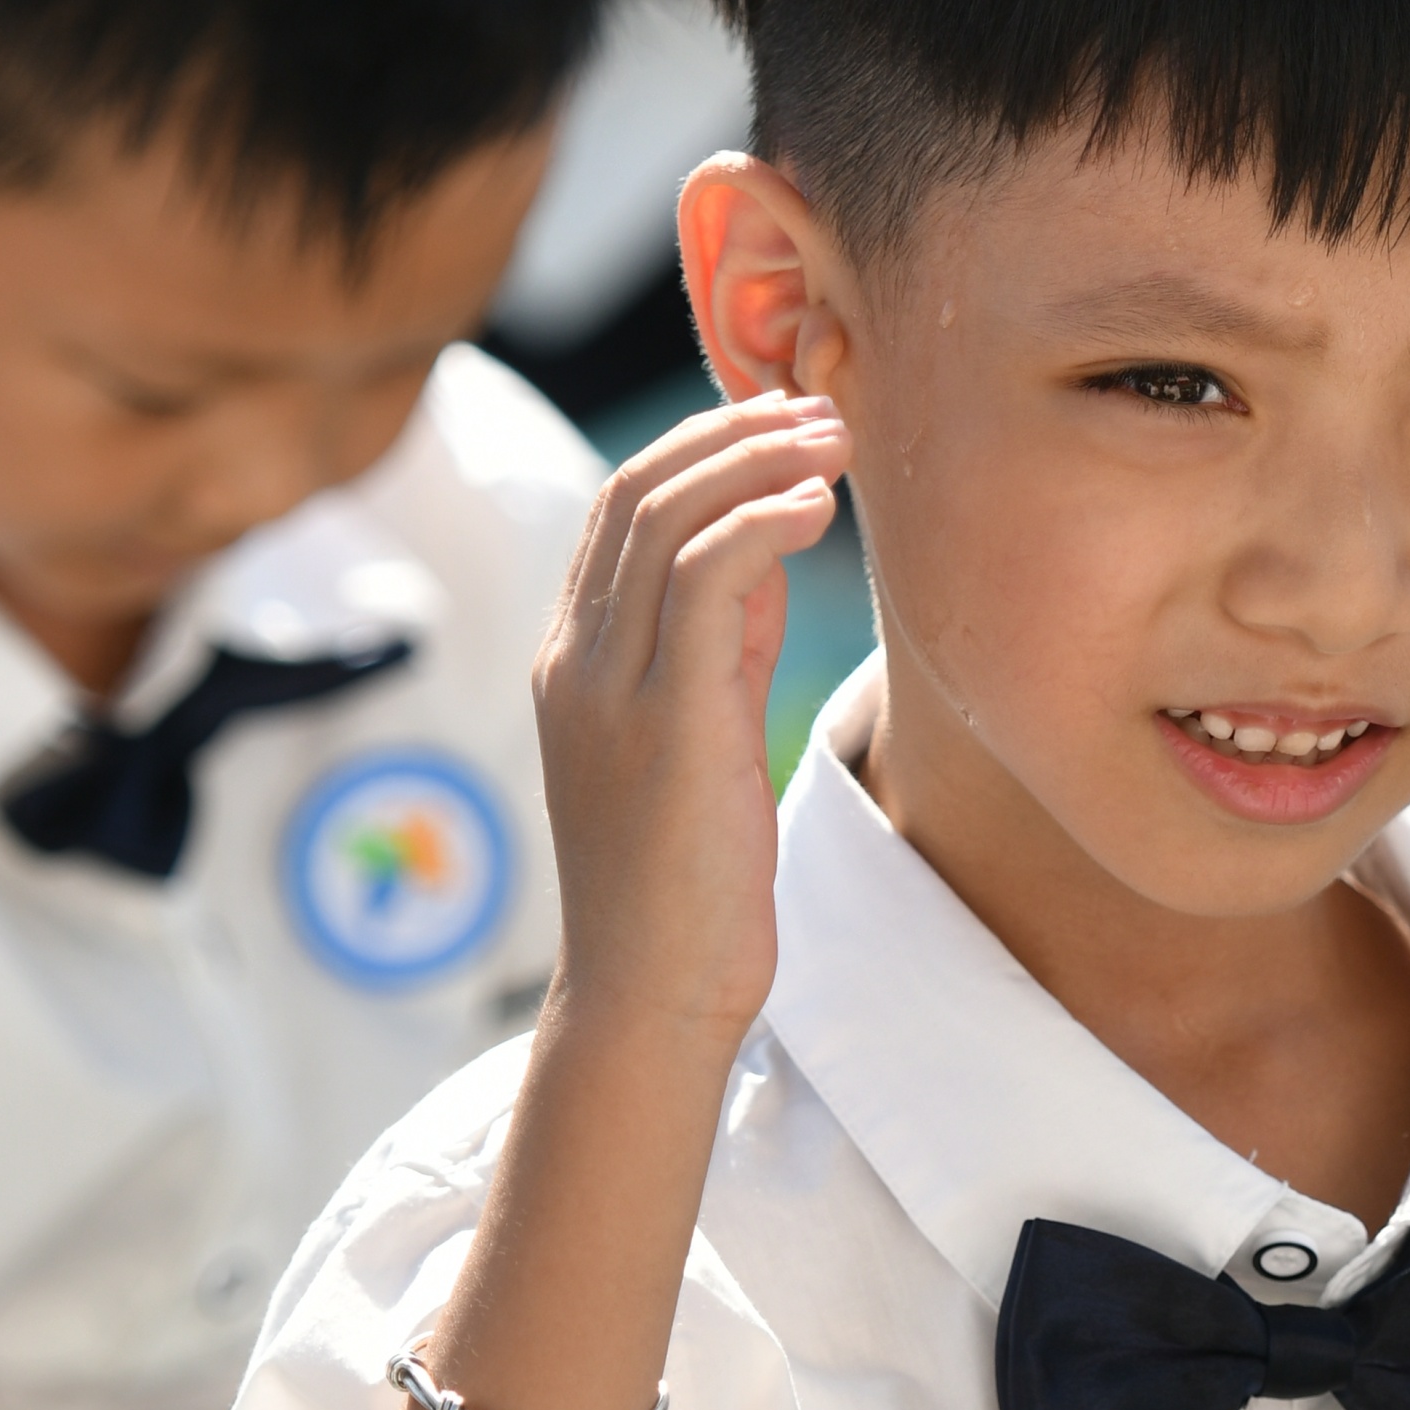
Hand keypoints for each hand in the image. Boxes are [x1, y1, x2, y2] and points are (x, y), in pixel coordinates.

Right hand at [533, 394, 844, 1059]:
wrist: (652, 998)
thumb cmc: (686, 883)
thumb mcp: (701, 734)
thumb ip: (723, 641)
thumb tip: (771, 542)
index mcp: (572, 661)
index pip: (619, 506)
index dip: (702, 444)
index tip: (784, 420)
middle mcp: (575, 662)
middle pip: (637, 489)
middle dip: (734, 431)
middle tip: (822, 410)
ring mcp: (611, 690)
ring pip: (666, 516)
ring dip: (760, 460)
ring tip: (837, 442)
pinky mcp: (666, 724)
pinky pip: (704, 578)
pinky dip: (763, 520)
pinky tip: (819, 507)